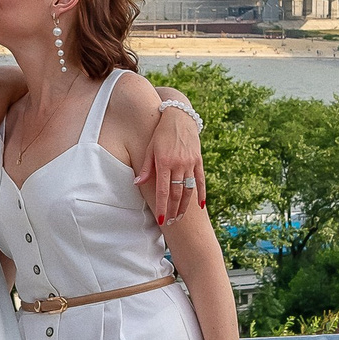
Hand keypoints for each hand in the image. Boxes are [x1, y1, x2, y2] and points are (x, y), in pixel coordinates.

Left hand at [137, 103, 205, 225]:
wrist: (179, 117)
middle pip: (177, 193)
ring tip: (180, 217)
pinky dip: (201, 193)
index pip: (163, 190)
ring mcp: (190, 163)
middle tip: (171, 222)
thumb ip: (146, 168)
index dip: (163, 207)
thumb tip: (137, 183)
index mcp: (164, 162)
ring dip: (185, 206)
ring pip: (189, 190)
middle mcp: (178, 164)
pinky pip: (201, 180)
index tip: (162, 220)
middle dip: (174, 210)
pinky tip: (200, 206)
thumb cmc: (160, 133)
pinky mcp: (198, 160)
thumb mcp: (150, 148)